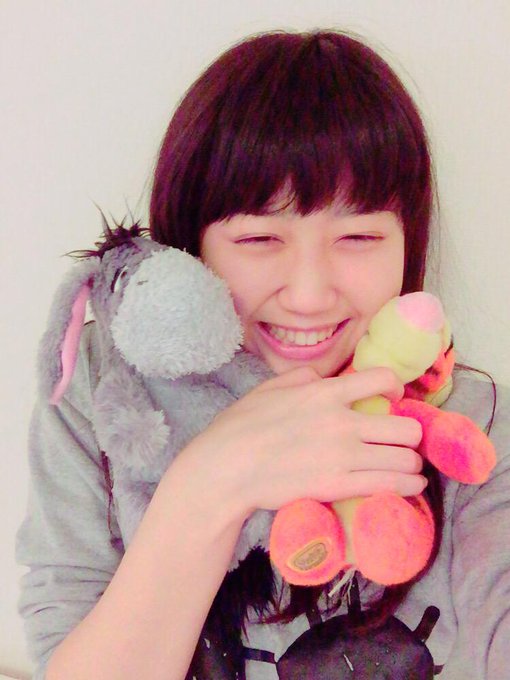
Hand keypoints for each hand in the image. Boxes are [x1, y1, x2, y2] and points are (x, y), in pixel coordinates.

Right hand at [185, 366, 424, 518]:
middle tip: (400, 441)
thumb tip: (320, 377)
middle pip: (405, 425)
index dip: (396, 388)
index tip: (394, 398)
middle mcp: (342, 420)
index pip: (382, 378)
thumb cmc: (240, 427)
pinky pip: (391, 484)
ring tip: (408, 467)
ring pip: (404, 457)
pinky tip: (412, 486)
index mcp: (325, 392)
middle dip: (409, 433)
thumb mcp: (268, 388)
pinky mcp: (339, 485)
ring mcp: (343, 454)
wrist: (226, 468)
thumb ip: (301, 378)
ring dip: (410, 463)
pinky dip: (408, 486)